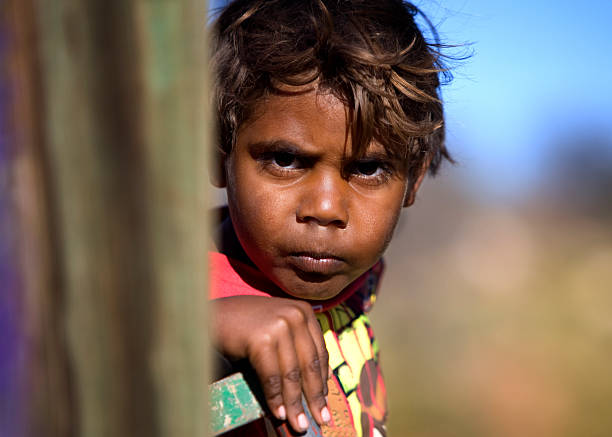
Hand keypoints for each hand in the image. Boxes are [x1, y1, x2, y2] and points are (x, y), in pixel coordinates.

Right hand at [211, 295, 330, 431]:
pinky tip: (280, 414)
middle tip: (320, 420)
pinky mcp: (261, 339)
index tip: (324, 403)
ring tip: (299, 423)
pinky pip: (272, 377)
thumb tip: (317, 384)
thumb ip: (296, 348)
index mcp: (303, 311)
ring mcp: (279, 326)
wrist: (213, 317)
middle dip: (314, 397)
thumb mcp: (278, 328)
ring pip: (291, 374)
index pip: (319, 352)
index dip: (322, 381)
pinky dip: (276, 398)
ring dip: (295, 403)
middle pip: (309, 364)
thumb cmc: (246, 326)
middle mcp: (295, 315)